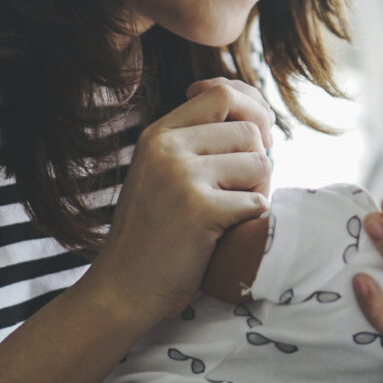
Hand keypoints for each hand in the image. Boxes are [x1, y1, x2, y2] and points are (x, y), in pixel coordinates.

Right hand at [86, 79, 275, 326]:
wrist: (123, 290)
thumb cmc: (156, 233)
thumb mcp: (163, 173)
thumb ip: (198, 140)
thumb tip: (258, 112)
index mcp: (158, 134)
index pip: (221, 92)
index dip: (251, 109)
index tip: (257, 137)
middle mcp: (167, 148)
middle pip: (248, 130)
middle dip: (258, 160)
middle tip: (243, 189)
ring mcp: (181, 177)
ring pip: (259, 162)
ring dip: (259, 190)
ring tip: (232, 212)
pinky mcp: (199, 210)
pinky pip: (256, 201)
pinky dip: (252, 219)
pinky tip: (227, 234)